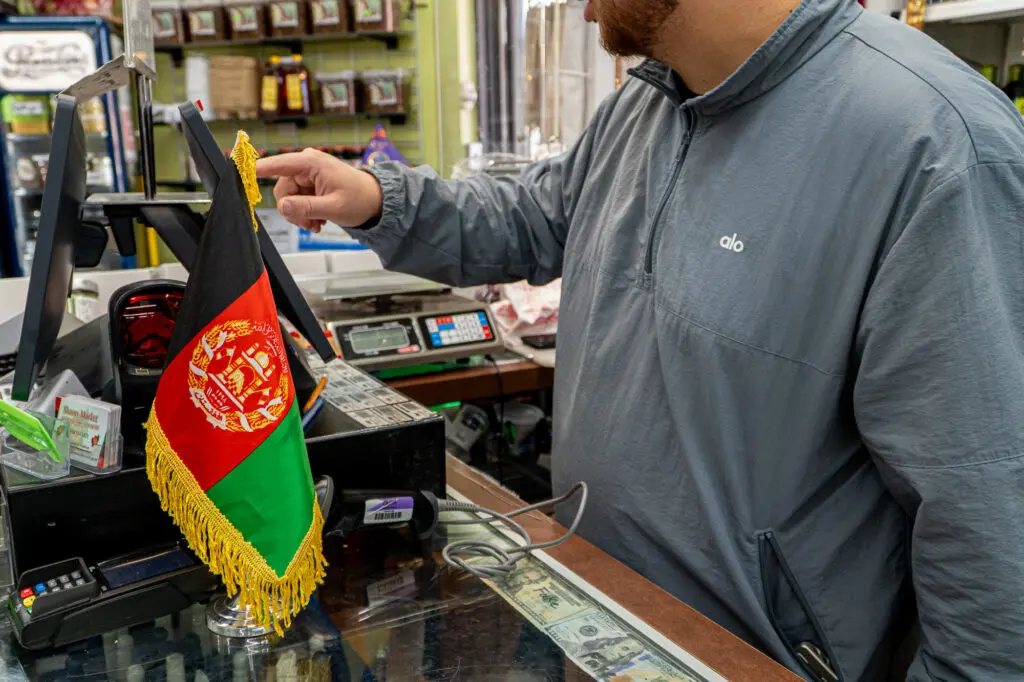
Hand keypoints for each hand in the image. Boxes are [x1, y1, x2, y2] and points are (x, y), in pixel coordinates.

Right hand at [254, 148, 383, 232]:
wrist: (374, 201)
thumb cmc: (360, 199)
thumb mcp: (334, 207)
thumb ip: (307, 207)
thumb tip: (284, 206)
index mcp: (312, 163)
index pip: (279, 164)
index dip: (259, 169)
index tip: (240, 170)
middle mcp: (306, 165)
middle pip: (282, 190)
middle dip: (294, 210)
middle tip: (310, 224)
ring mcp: (306, 175)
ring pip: (288, 199)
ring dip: (300, 215)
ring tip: (317, 223)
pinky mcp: (308, 185)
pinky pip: (296, 201)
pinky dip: (304, 213)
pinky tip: (318, 220)